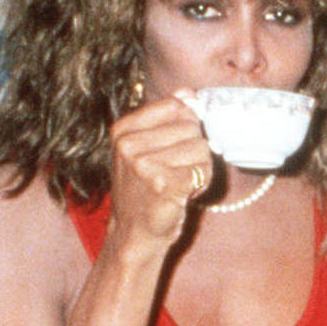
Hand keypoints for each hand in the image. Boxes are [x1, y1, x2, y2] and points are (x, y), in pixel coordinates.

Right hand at [104, 93, 215, 251]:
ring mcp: (143, 165)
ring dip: (199, 168)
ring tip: (179, 182)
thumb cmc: (145, 190)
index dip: (188, 126)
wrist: (135, 233)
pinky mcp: (163, 185)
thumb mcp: (145, 148)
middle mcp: (128, 145)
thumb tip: (188, 91)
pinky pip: (203, 170)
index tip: (175, 146)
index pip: (177, 106)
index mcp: (123, 129)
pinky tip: (185, 193)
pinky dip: (202, 183)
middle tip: (176, 171)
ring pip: (201, 148)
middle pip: (192, 127)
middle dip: (194, 150)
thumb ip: (166, 118)